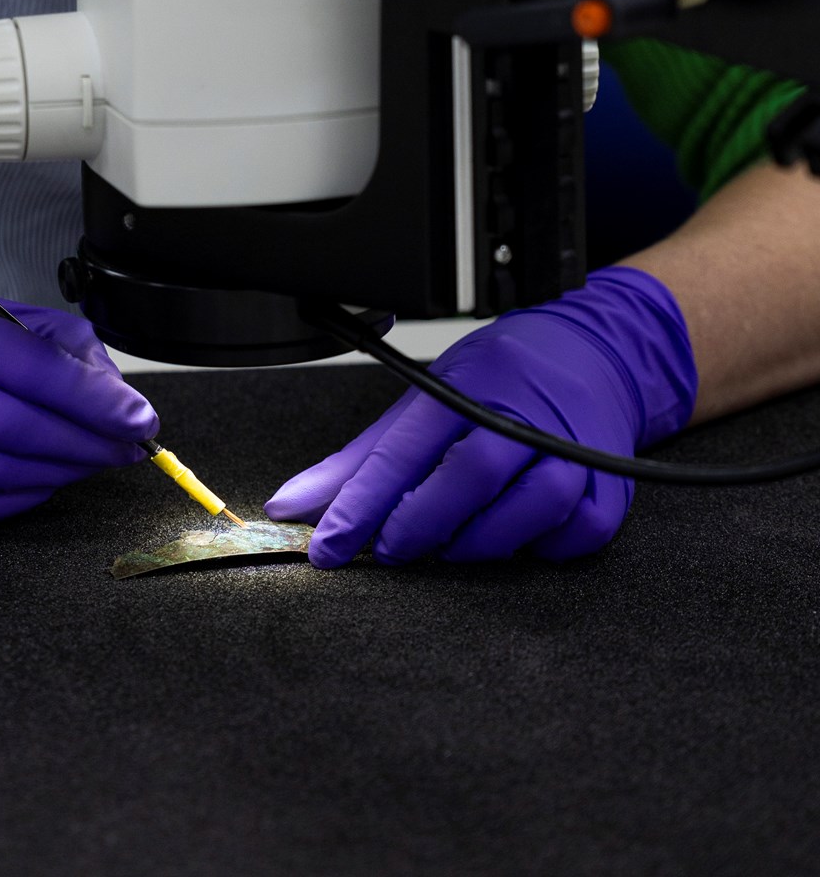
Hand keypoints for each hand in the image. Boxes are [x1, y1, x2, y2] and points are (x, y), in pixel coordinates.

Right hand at [0, 261, 158, 521]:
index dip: (96, 399)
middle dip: (93, 440)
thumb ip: (39, 338)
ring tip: (101, 456)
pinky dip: (26, 493)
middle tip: (134, 441)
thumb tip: (106, 382)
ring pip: (9, 474)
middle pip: (26, 429)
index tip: (140, 416)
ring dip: (67, 469)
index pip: (35, 371)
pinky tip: (51, 477)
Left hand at [264, 266, 696, 565]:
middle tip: (390, 549)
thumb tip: (293, 506)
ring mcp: (576, 449)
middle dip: (418, 524)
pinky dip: (538, 549)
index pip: (406, 448)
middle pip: (468, 477)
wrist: (595, 356)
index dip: (361, 504)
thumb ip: (361, 459)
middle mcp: (526, 412)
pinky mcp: (612, 487)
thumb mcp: (427, 399)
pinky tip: (513, 536)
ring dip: (477, 543)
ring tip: (448, 543)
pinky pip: (575, 536)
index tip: (328, 546)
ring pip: (528, 511)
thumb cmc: (502, 377)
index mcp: (471, 382)